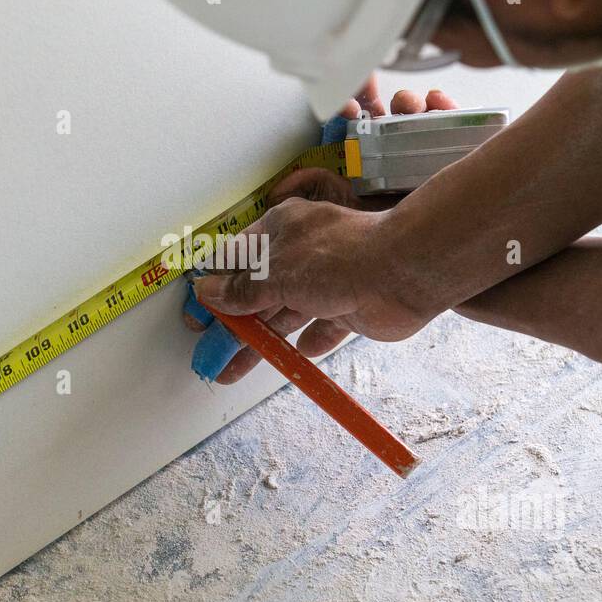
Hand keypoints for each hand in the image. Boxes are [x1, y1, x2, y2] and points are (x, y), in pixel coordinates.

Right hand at [186, 78, 457, 382]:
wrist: (405, 271)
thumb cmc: (340, 258)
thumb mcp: (276, 272)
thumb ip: (241, 287)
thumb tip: (208, 290)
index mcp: (279, 231)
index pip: (235, 260)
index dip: (213, 288)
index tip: (196, 315)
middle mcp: (301, 255)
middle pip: (257, 292)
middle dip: (233, 324)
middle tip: (210, 351)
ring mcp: (325, 283)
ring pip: (284, 315)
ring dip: (260, 342)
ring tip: (233, 370)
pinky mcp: (348, 309)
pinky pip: (322, 329)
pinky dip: (308, 344)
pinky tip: (294, 357)